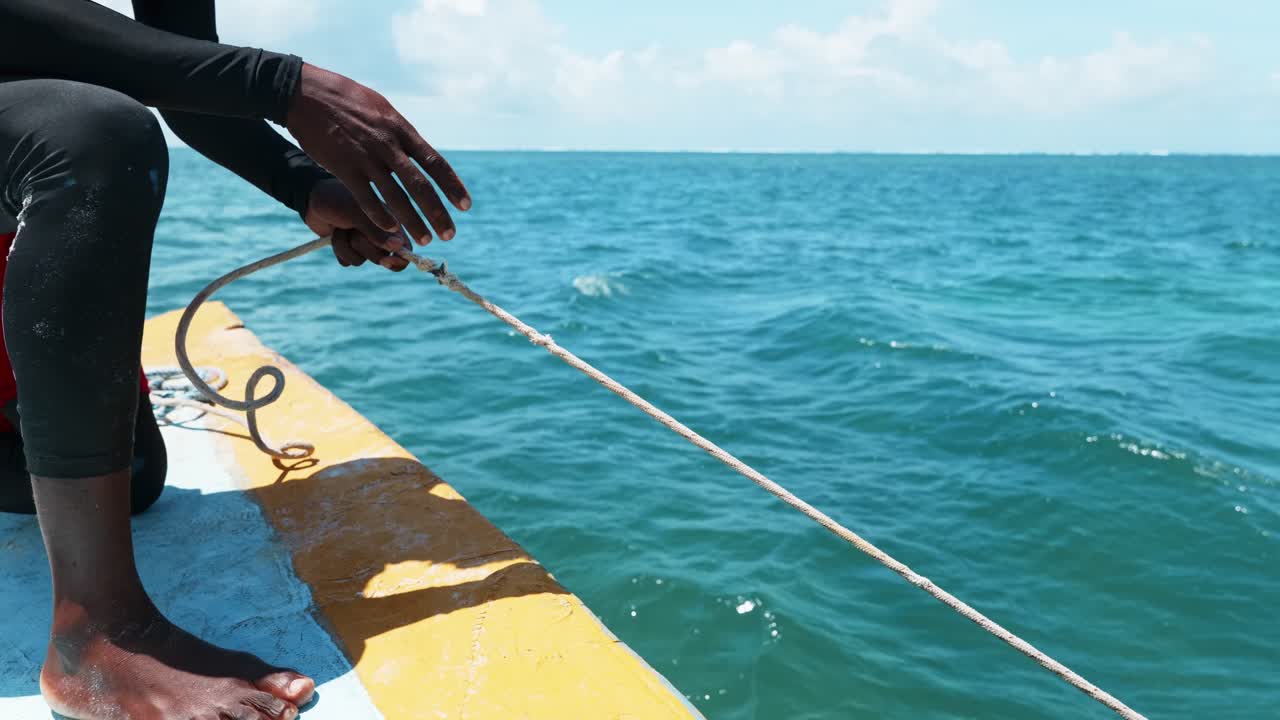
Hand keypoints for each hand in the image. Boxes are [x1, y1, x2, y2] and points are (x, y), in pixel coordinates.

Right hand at [287, 63, 470, 245]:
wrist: (306, 94)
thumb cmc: (345, 99)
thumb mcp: (381, 109)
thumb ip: (399, 133)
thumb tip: (416, 150)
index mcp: (400, 129)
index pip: (434, 162)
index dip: (452, 186)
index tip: (465, 206)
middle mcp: (388, 145)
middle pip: (419, 186)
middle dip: (437, 213)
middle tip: (449, 234)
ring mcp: (366, 157)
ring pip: (395, 197)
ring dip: (412, 222)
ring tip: (424, 240)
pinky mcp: (344, 168)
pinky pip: (366, 198)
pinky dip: (379, 217)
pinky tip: (390, 231)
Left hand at [305, 179, 410, 270]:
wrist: (312, 197)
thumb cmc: (338, 199)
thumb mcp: (359, 213)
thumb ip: (377, 231)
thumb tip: (398, 247)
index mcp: (390, 222)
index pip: (405, 248)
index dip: (399, 259)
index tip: (388, 262)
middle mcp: (380, 233)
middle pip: (381, 258)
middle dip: (364, 247)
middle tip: (355, 232)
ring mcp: (363, 241)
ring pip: (360, 260)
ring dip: (346, 246)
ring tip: (341, 228)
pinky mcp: (348, 247)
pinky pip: (347, 261)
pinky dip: (339, 250)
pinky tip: (335, 234)